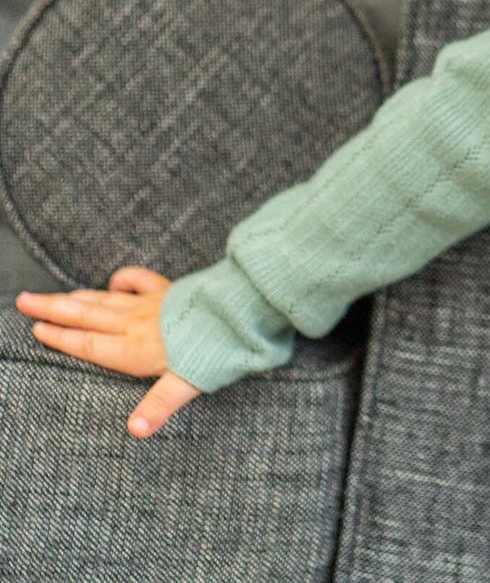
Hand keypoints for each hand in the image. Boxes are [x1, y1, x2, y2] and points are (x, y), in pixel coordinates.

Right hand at [14, 266, 201, 437]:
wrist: (243, 309)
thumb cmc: (215, 351)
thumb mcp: (187, 384)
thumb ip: (158, 406)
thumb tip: (136, 431)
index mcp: (135, 348)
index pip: (88, 344)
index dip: (61, 338)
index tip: (36, 329)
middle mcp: (137, 323)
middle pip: (87, 315)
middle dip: (54, 310)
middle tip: (24, 300)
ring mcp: (154, 304)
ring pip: (106, 299)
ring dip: (78, 297)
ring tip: (53, 295)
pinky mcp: (171, 291)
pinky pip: (141, 280)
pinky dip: (124, 279)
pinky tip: (115, 281)